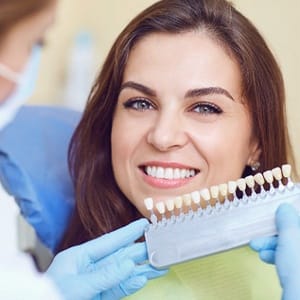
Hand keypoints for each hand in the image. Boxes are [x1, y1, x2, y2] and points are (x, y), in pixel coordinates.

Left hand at [46, 219, 166, 299]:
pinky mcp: (100, 297)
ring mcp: (96, 283)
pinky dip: (131, 285)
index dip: (127, 232)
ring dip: (141, 269)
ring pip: (123, 273)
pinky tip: (143, 278)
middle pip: (120, 256)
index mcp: (79, 257)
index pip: (109, 241)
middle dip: (140, 251)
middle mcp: (90, 267)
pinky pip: (119, 289)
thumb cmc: (50, 297)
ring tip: (159, 265)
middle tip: (159, 245)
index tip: (143, 223)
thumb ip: (103, 275)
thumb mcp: (76, 285)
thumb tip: (129, 264)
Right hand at [250, 203, 299, 299]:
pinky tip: (264, 256)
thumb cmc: (299, 266)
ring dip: (273, 244)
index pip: (299, 218)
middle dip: (277, 232)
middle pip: (296, 232)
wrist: (298, 296)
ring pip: (293, 246)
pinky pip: (292, 258)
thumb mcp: (290, 238)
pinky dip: (278, 255)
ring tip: (257, 246)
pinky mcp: (299, 272)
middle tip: (262, 231)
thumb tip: (284, 208)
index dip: (291, 213)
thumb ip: (287, 221)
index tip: (278, 209)